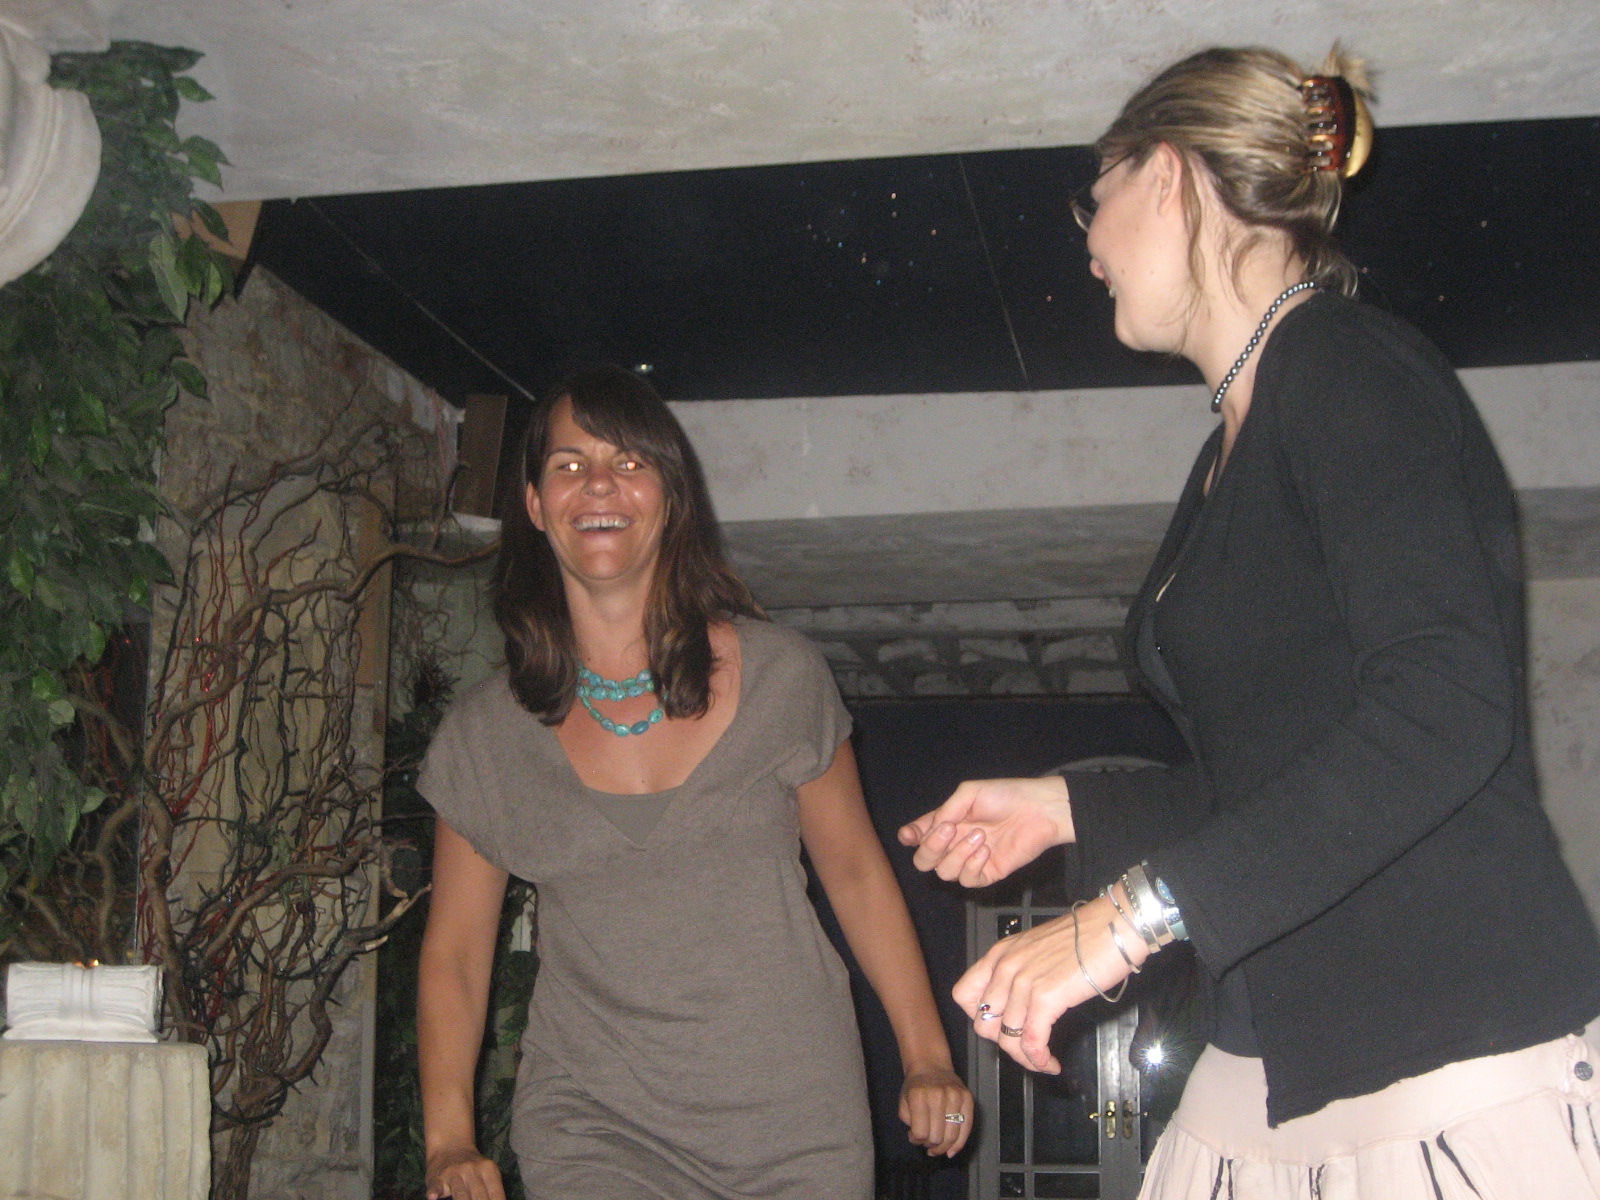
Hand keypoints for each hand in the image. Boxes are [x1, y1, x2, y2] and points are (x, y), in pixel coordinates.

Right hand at [426, 1145, 503, 1199]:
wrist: (450, 1145)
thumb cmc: (472, 1166)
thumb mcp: (487, 1172)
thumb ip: (493, 1190)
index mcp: (488, 1170)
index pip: (495, 1194)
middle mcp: (471, 1170)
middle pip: (479, 1196)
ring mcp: (453, 1174)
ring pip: (460, 1193)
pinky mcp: (436, 1179)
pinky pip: (436, 1187)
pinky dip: (435, 1192)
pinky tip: (433, 1197)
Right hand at [898, 776, 1074, 887]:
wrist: (1038, 810)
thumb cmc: (1005, 796)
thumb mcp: (969, 793)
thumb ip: (945, 811)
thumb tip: (929, 830)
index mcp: (947, 822)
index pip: (918, 835)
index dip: (909, 837)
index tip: (911, 835)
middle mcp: (954, 843)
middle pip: (924, 861)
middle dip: (930, 848)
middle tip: (949, 831)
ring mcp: (970, 860)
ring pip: (944, 873)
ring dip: (958, 854)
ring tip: (980, 836)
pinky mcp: (988, 873)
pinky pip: (968, 880)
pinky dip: (972, 866)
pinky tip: (986, 851)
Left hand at [898, 1066, 973, 1156]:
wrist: (931, 1066)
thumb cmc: (915, 1088)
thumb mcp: (903, 1103)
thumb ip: (909, 1124)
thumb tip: (921, 1142)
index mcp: (919, 1096)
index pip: (920, 1133)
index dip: (916, 1140)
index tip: (914, 1137)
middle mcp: (939, 1095)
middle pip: (937, 1137)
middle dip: (930, 1145)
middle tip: (927, 1143)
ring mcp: (956, 1096)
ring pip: (952, 1136)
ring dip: (943, 1147)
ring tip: (937, 1148)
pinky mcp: (968, 1098)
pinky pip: (967, 1128)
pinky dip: (959, 1144)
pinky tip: (951, 1151)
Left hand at [954, 896, 1145, 1073]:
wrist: (1115, 926)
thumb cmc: (1086, 935)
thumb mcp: (1038, 949)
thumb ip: (1022, 972)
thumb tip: (1020, 1005)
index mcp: (1000, 954)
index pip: (964, 995)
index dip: (980, 1018)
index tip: (1001, 1026)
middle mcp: (1005, 967)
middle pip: (983, 1024)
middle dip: (1004, 1042)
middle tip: (1025, 1046)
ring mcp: (1023, 982)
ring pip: (1006, 1038)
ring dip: (1024, 1058)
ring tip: (1042, 1061)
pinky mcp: (1046, 997)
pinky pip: (1031, 1041)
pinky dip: (1039, 1059)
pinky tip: (1051, 1063)